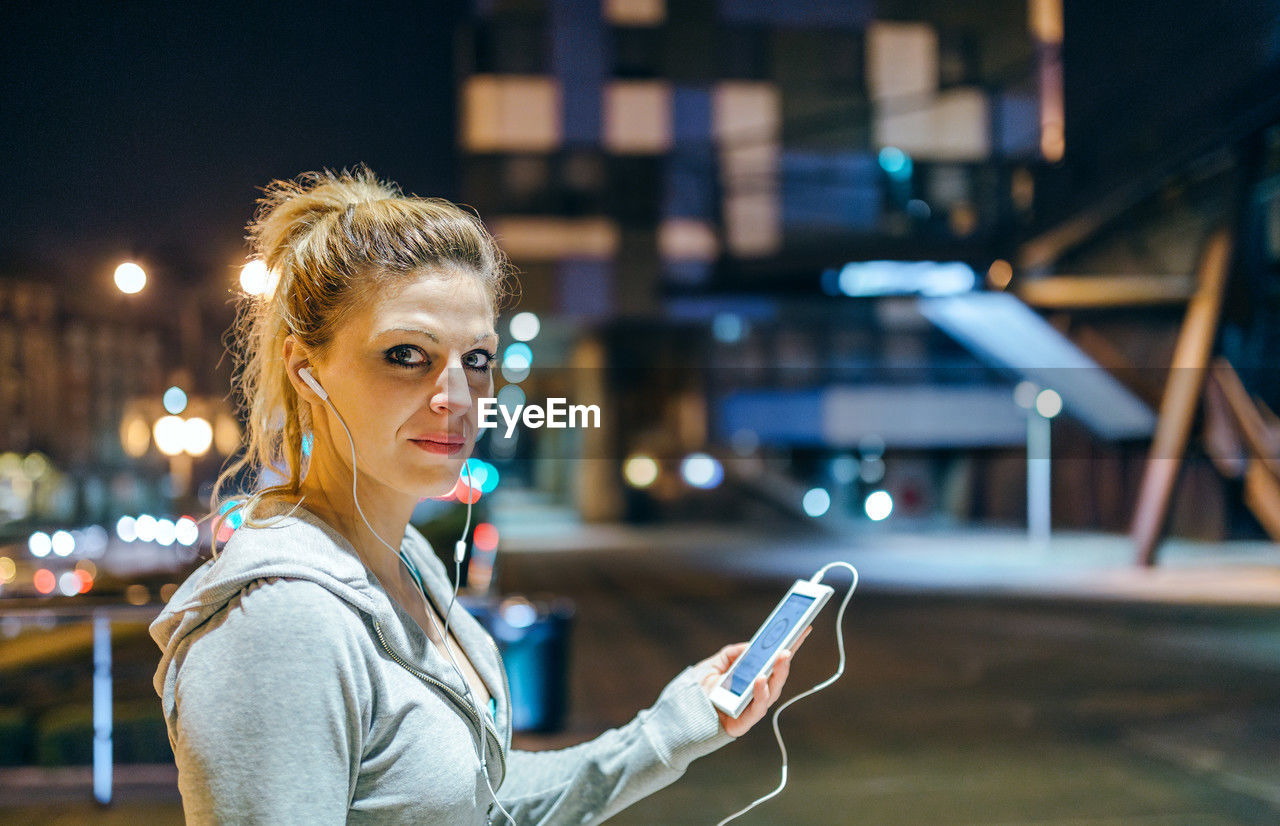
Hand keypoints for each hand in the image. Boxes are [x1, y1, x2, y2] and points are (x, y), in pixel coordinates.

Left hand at [694, 627, 811, 737]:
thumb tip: (752, 646)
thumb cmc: (700, 689)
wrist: (681, 714)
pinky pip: (756, 710)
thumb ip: (733, 653)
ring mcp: (751, 709)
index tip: (802, 629)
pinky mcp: (743, 723)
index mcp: (752, 679)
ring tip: (781, 656)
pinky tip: (760, 679)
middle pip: (777, 677)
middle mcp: (756, 694)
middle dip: (785, 660)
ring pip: (772, 693)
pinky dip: (761, 694)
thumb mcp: (715, 663)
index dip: (790, 646)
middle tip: (790, 644)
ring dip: (778, 674)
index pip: (775, 662)